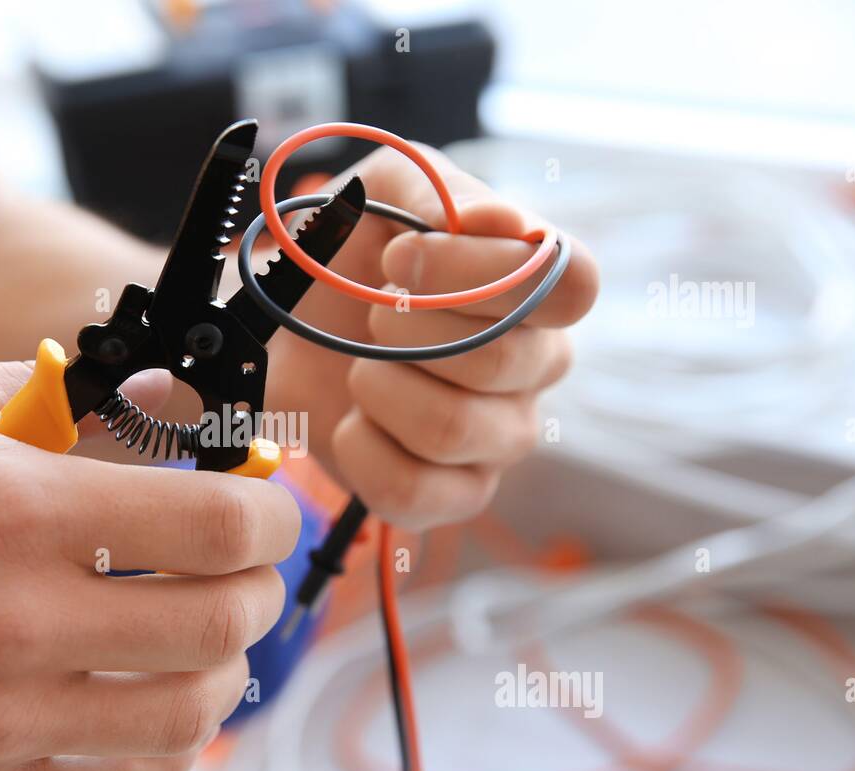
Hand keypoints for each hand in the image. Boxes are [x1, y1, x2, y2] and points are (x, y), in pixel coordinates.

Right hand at [0, 358, 298, 770]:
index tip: (265, 499)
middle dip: (260, 583)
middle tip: (243, 562)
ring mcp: (0, 720)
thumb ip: (54, 391)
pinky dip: (168, 744)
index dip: (270, 506)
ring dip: (225, 666)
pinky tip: (151, 699)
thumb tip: (165, 396)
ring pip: (189, 713)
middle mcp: (16, 623)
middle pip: (222, 621)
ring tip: (203, 631)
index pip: (212, 521)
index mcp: (11, 512)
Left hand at [266, 145, 598, 530]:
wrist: (281, 327)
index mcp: (538, 293)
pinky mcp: (454, 495)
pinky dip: (360, 450)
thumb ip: (441, 192)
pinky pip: (414, 491)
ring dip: (378, 388)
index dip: (484, 271)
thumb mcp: (383, 192)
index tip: (401, 257)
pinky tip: (349, 421)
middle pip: (504, 361)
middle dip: (408, 330)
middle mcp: (536, 368)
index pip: (573, 284)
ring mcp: (500, 438)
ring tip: (357, 368)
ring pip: (453, 429)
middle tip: (369, 316)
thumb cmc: (347, 257)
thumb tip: (503, 223)